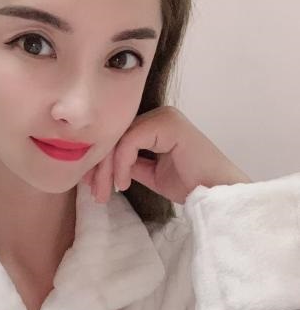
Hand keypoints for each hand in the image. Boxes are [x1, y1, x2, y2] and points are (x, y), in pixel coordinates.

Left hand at [82, 106, 251, 204]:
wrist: (217, 194)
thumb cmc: (190, 186)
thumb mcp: (149, 173)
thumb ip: (129, 163)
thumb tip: (100, 163)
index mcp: (156, 124)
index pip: (117, 137)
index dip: (101, 162)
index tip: (93, 188)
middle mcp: (159, 115)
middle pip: (115, 136)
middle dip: (100, 167)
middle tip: (95, 194)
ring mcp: (164, 116)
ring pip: (118, 138)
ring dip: (107, 169)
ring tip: (106, 193)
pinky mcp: (167, 123)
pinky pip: (130, 141)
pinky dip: (122, 164)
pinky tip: (124, 184)